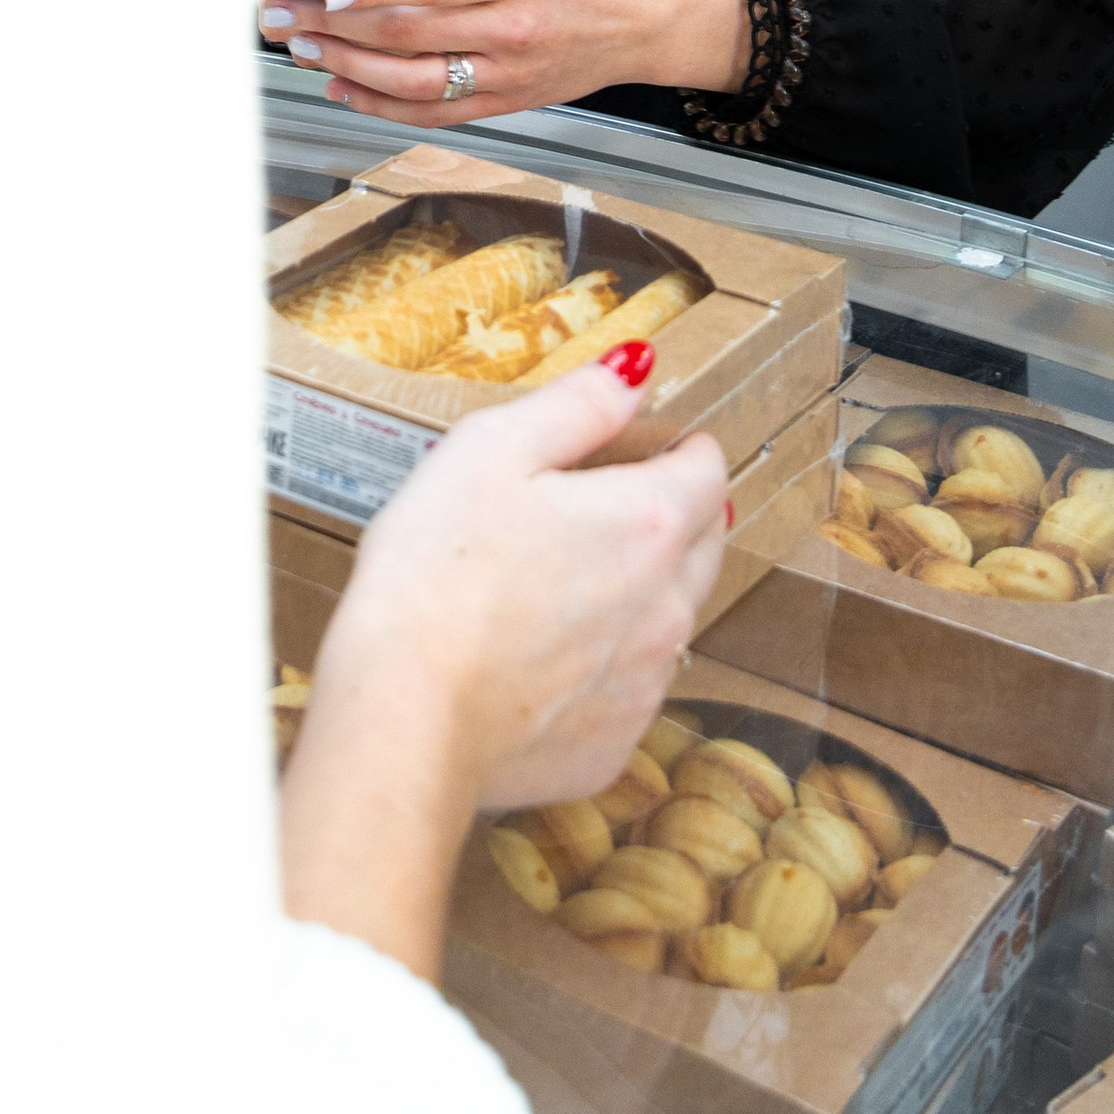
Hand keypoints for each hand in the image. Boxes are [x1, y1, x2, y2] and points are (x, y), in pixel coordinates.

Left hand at [263, 0, 746, 119]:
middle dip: (341, 28)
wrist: (646, 21)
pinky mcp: (505, 103)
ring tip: (304, 50)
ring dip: (350, 69)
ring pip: (416, 83)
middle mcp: (511, 32)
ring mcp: (507, 75)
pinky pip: (436, 113)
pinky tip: (345, 88)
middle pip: (412, 36)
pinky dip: (384, 107)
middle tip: (289, 16)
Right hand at [281, 359, 730, 978]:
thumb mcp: (491, 449)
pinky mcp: (613, 745)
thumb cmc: (435, 573)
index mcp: (647, 522)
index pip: (707, 469)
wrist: (406, 716)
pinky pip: (627, 692)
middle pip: (704, 543)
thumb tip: (636, 369)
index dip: (676, 447)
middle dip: (668, 516)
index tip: (639, 447)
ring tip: (555, 585)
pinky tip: (536, 660)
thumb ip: (577, 405)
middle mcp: (668, 606)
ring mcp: (646, 683)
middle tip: (594, 510)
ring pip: (669, 620)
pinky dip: (598, 669)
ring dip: (636, 594)